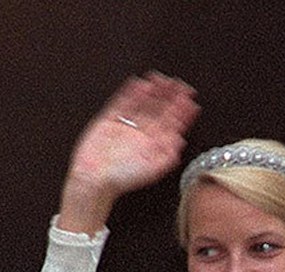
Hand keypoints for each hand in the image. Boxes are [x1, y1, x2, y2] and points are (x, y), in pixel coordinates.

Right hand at [60, 72, 198, 224]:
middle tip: (179, 83)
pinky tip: (138, 83)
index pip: (172, 124)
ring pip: (143, 104)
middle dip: (170, 97)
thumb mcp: (153, 170)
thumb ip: (168, 155)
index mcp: (155, 144)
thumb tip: (181, 140)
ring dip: (152, 91)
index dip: (182, 110)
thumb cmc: (123, 179)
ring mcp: (126, 126)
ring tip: (160, 78)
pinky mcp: (109, 121)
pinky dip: (130, 94)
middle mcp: (143, 134)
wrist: (94, 180)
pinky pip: (121, 103)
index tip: (190, 98)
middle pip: (159, 110)